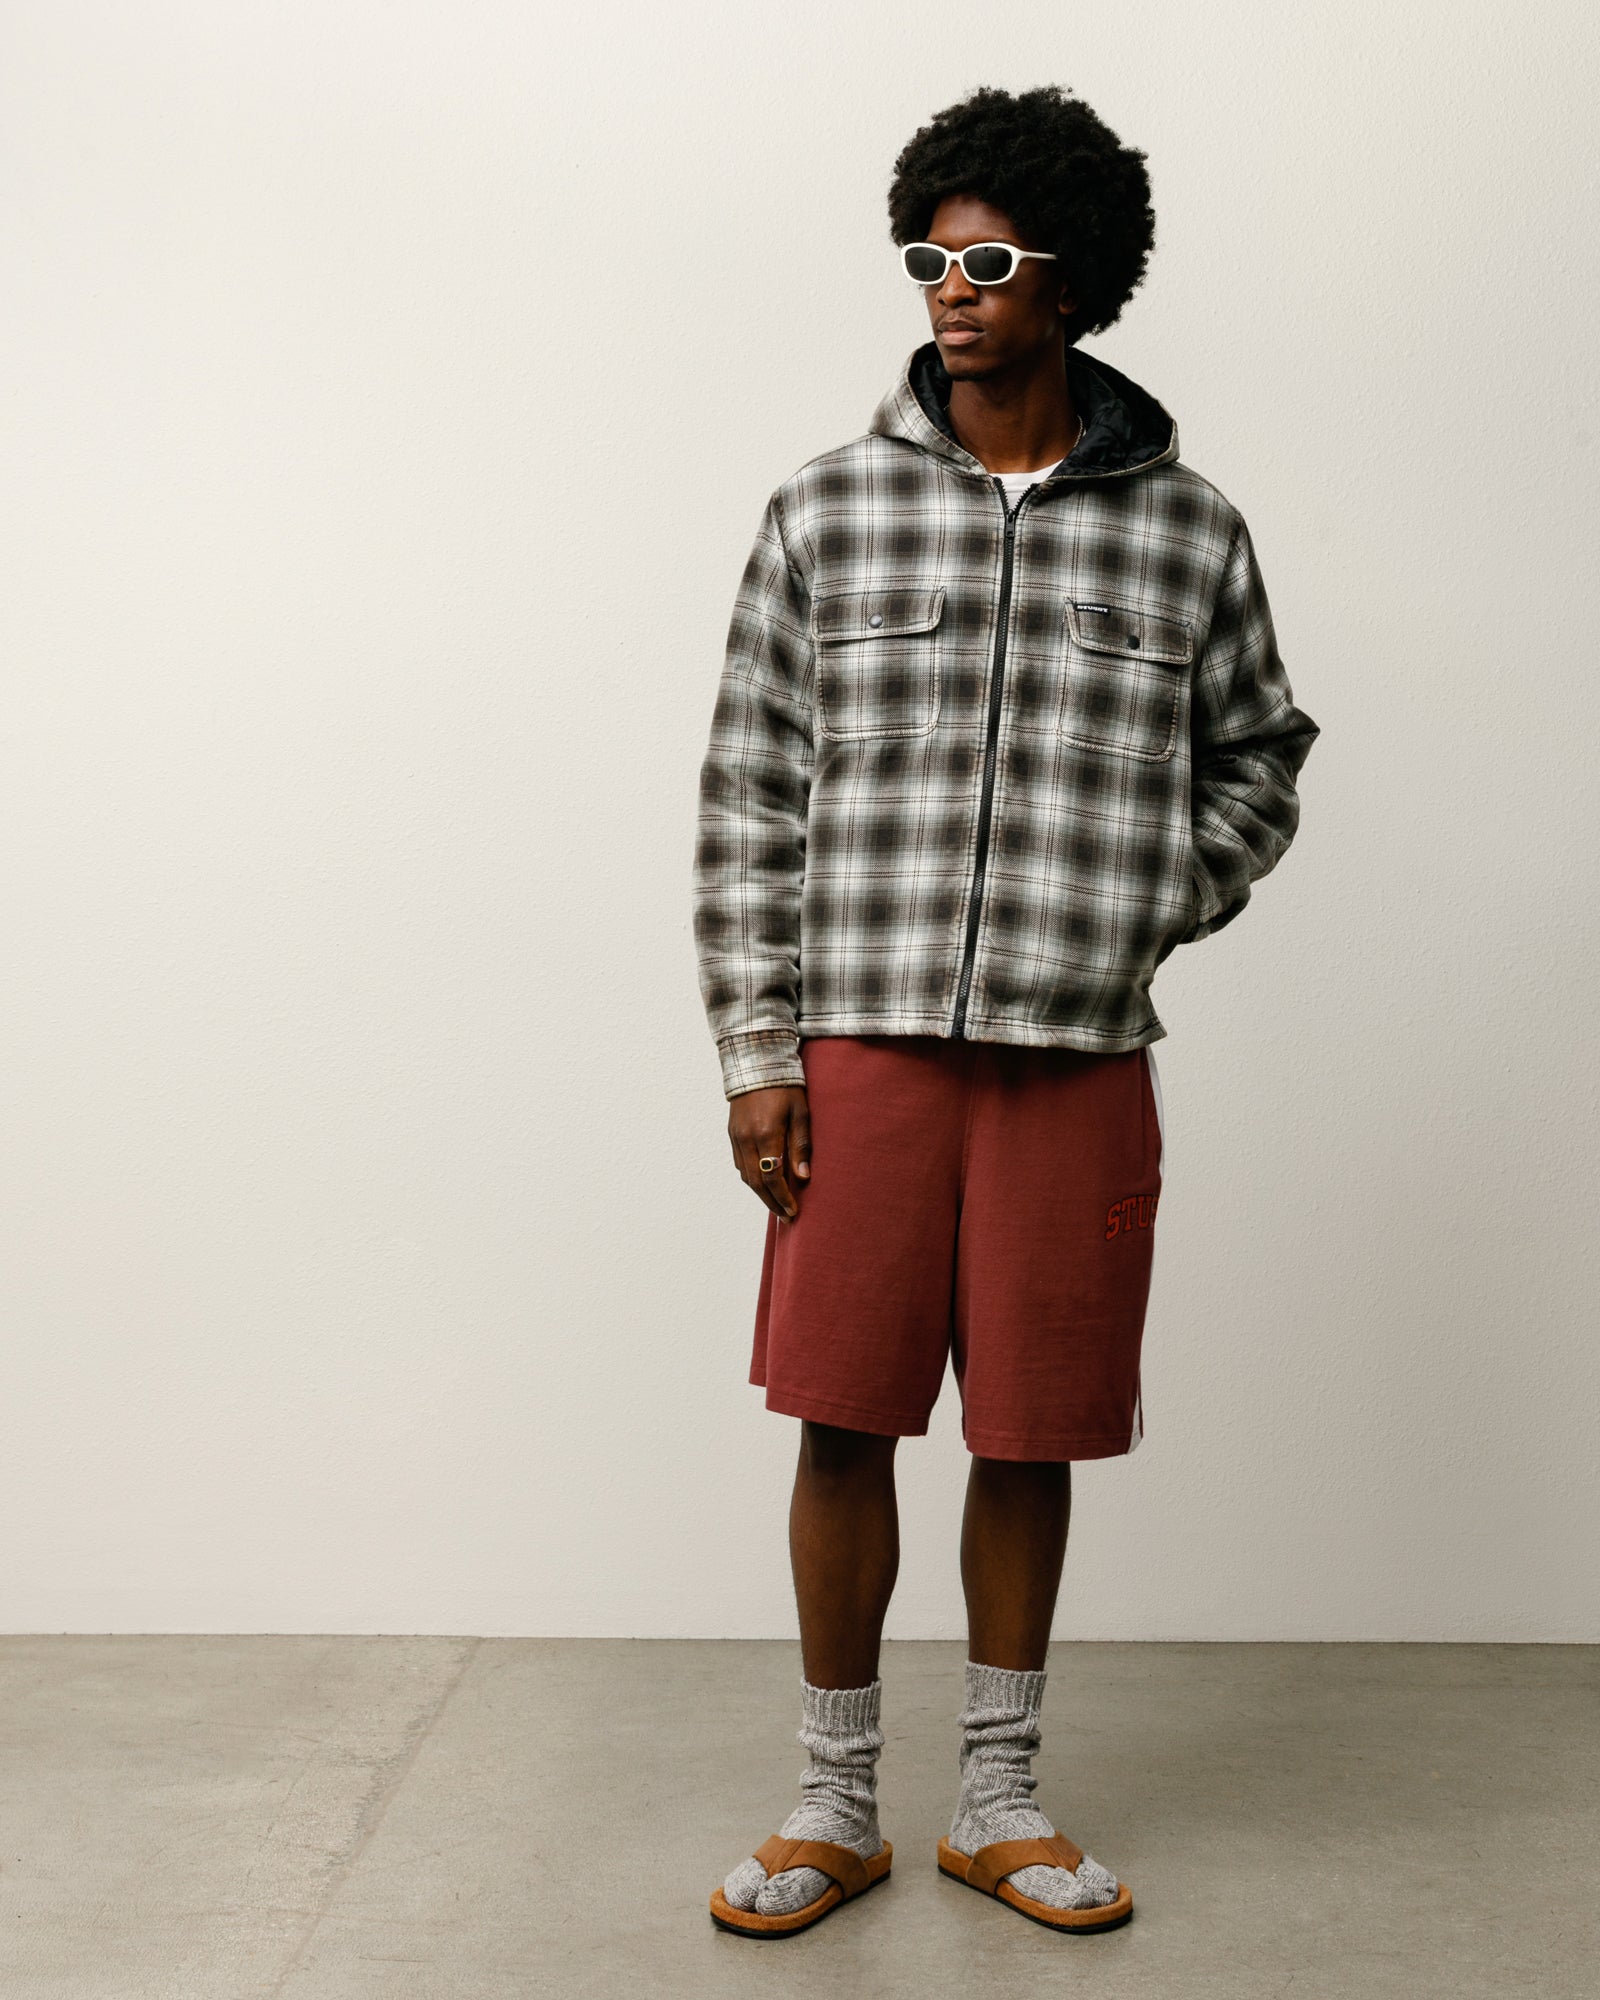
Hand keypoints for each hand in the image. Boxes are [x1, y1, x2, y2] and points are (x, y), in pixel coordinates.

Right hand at [727, 1084, 810, 1221]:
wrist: (756, 1064)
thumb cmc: (785, 1087)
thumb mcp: (801, 1113)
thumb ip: (801, 1145)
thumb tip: (802, 1176)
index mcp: (766, 1134)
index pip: (772, 1177)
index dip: (783, 1198)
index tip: (793, 1211)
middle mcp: (747, 1139)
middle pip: (756, 1183)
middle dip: (772, 1203)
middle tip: (786, 1217)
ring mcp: (736, 1137)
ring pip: (746, 1176)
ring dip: (761, 1193)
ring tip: (777, 1204)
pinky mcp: (732, 1134)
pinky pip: (740, 1164)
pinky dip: (752, 1178)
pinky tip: (764, 1183)